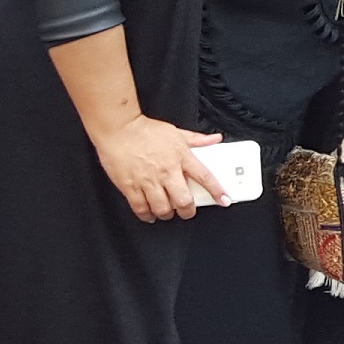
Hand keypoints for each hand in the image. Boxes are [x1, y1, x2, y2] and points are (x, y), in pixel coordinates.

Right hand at [94, 116, 229, 222]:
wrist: (118, 128)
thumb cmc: (145, 130)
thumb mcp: (176, 133)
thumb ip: (197, 140)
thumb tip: (215, 139)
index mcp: (181, 157)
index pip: (205, 177)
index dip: (217, 191)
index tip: (225, 200)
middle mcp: (167, 171)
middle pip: (183, 200)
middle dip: (188, 211)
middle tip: (186, 211)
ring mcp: (148, 180)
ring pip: (163, 208)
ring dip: (167, 214)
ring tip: (167, 211)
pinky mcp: (131, 186)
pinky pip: (141, 208)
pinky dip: (147, 215)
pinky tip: (149, 214)